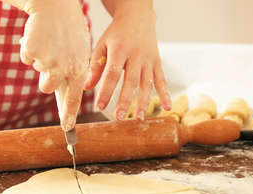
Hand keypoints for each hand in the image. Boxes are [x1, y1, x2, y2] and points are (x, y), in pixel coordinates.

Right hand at [19, 0, 90, 130]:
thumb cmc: (67, 27)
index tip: (67, 128)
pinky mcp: (32, 53)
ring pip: (37, 74)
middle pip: (48, 88)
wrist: (54, 4)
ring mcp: (48, 61)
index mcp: (79, 67)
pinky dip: (29, 49)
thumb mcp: (78, 49)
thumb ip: (72, 71)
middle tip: (50, 60)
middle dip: (46, 78)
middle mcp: (65, 67)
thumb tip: (61, 94)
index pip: (74, 97)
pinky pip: (27, 59)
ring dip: (39, 63)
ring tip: (47, 44)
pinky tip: (38, 36)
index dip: (69, 114)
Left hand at [84, 1, 170, 119]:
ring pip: (147, 83)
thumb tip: (86, 87)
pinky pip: (162, 79)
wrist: (137, 16)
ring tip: (138, 118)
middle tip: (118, 117)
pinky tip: (167, 107)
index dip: (106, 90)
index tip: (99, 106)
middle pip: (131, 81)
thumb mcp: (102, 45)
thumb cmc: (116, 33)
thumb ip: (95, 67)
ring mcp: (149, 59)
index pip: (112, 73)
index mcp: (120, 49)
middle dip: (124, 101)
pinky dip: (165, 94)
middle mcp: (136, 55)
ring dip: (143, 102)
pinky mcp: (157, 62)